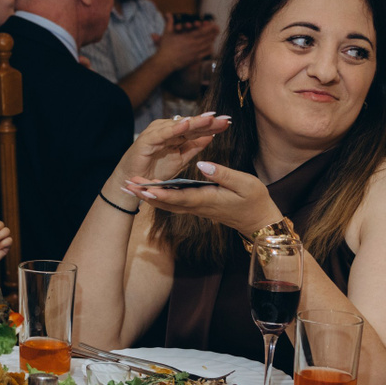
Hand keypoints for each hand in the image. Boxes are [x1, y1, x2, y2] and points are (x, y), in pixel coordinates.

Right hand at [114, 111, 231, 188]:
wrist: (134, 184)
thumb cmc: (155, 170)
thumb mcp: (181, 159)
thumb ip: (194, 146)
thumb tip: (211, 135)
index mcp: (175, 134)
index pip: (196, 128)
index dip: (212, 125)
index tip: (228, 122)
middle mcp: (166, 130)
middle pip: (190, 124)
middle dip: (208, 121)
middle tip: (225, 118)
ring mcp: (156, 133)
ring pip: (179, 126)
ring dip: (195, 122)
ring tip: (210, 118)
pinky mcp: (147, 140)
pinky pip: (163, 133)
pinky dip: (175, 128)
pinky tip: (187, 123)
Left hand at [124, 159, 278, 234]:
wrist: (258, 220)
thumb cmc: (254, 200)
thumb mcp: (245, 183)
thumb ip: (223, 174)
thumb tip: (201, 163)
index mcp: (207, 199)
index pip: (179, 196)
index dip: (160, 193)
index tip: (144, 188)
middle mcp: (197, 206)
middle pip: (166, 202)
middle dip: (146, 195)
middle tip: (127, 186)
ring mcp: (197, 208)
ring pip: (168, 204)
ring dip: (149, 197)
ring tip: (132, 187)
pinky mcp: (198, 206)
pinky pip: (175, 203)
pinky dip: (161, 198)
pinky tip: (151, 191)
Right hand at [152, 21, 217, 70]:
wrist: (165, 62)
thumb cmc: (165, 47)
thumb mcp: (167, 33)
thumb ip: (169, 22)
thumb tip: (167, 13)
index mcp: (188, 37)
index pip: (203, 31)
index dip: (210, 27)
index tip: (214, 24)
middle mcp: (194, 44)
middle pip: (208, 37)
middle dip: (213, 32)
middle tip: (218, 29)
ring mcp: (195, 52)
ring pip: (208, 45)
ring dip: (212, 40)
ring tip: (216, 36)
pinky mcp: (195, 59)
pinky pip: (205, 53)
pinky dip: (209, 49)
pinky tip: (211, 46)